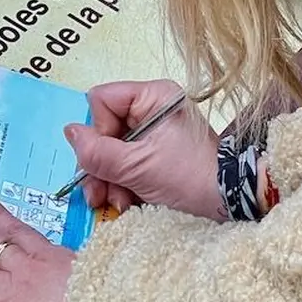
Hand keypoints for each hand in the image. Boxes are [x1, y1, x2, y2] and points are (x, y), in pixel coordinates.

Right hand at [69, 79, 224, 219]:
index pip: (102, 100)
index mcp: (152, 97)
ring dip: (110, 180)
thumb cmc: (191, 177)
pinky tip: (128, 204)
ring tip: (118, 204)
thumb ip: (98, 152)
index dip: (99, 131)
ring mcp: (156, 133)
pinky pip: (128, 164)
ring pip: (113, 151)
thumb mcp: (138, 167)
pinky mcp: (159, 155)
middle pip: (105, 129)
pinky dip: (124, 185)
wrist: (231, 203)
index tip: (110, 158)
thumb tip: (70, 132)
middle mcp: (153, 109)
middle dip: (101, 165)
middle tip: (99, 194)